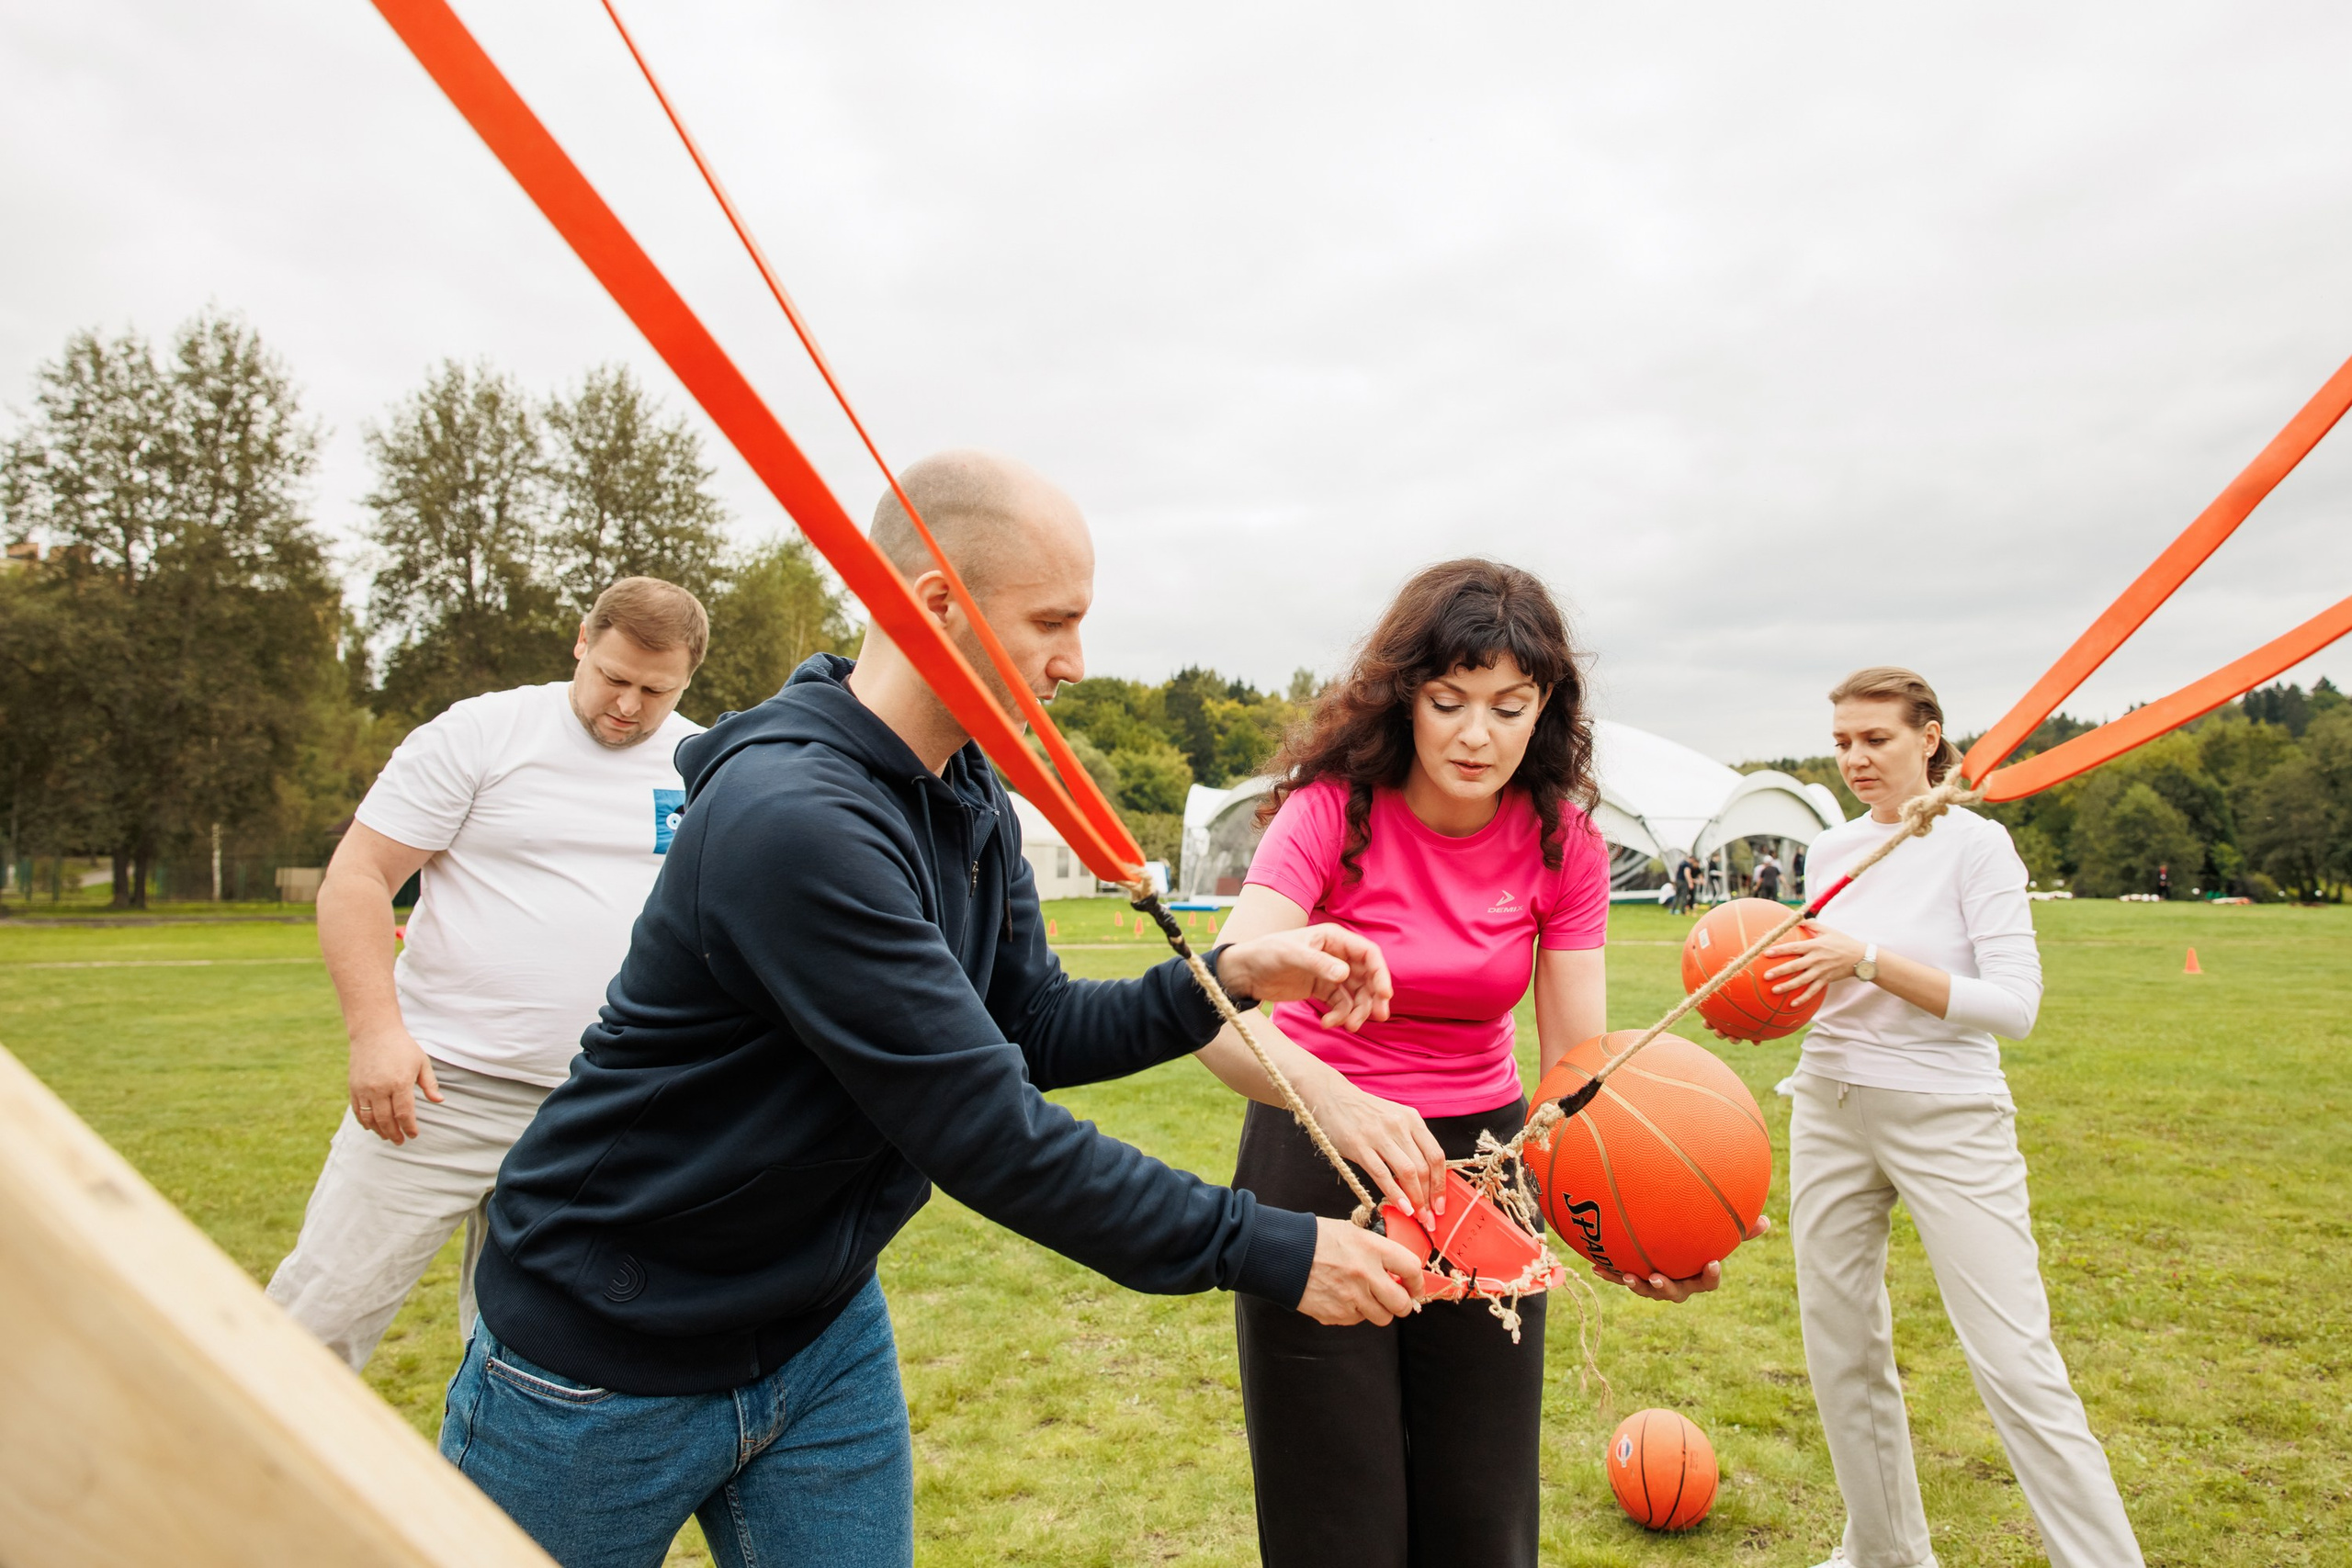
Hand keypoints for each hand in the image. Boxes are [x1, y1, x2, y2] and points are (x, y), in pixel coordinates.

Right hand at [348, 1025, 442, 1144]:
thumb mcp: (421, 1062)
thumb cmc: (402, 1047)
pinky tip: (372, 1127)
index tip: (414, 1135)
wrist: (374, 1032)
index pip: (404, 1114)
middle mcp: (380, 1088)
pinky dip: (365, 1122)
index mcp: (400, 1082)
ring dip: (379, 1131)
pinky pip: (358, 1111)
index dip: (409, 1128)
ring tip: (388, 1137)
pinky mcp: (353, 1087)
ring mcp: (364, 1089)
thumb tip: (439, 1101)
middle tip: (401, 1141)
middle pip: (386, 1120)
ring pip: (370, 1119)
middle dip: (395, 1134)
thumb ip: (430, 1083)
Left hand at [1218, 924, 1392, 1030]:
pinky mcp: (1322, 990)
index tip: (1384, 995)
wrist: (1245, 972)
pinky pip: (1340, 1005)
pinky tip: (1327, 1024)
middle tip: (1377, 1017)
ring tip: (1347, 1026)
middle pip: (1367, 977)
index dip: (1380, 973)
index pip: (1368, 954)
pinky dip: (1339, 1016)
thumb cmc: (1265, 953)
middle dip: (1373, 998)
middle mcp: (1337, 955)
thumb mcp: (1291, 954)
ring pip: (1356, 994)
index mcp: (1334, 939)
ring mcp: (1330, 974)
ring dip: (1356, 1011)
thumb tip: (1345, 975)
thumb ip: (1318, 963)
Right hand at [1297, 1216, 1425, 1325]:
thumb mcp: (1352, 1233)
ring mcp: (1351, 1298)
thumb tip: (1397, 1271)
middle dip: (1404, 1304)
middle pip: (1401, 1304)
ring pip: (1382, 1317)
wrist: (1283, 1254)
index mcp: (1372, 1248)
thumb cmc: (1317, 1239)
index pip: (1411, 1269)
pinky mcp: (1336, 1314)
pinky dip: (1354, 1312)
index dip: (1418, 1281)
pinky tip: (1342, 1297)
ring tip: (1366, 1297)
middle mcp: (1365, 1274)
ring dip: (1379, 1310)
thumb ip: (1377, 1251)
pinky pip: (1357, 1320)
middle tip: (1398, 1299)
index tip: (1415, 1286)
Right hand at [1303, 1081, 1449, 1218]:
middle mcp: (1399, 1126)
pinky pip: (1382, 1174)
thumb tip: (1425, 1177)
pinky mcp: (1360, 1146)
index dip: (1441, 1183)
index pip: (1436, 1155)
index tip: (1441, 1204)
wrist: (1331, 1096)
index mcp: (1412, 1119)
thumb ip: (1410, 1141)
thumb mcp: (1394, 1118)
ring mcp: (1379, 1136)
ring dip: (1416, 1199)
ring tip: (1418, 1216)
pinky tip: (1402, 1208)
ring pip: (1408, 1172)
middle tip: (1431, 1218)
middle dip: (1430, 1197)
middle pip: (1424, 1167)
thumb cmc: (1364, 1112)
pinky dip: (1395, 1194)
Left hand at [1595, 1215, 1770, 1301]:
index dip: (1711, 1275)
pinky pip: (1623, 1276)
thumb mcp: (1719, 1233)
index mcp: (1699, 1275)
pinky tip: (1595, 1266)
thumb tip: (1767, 1221)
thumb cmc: (1701, 1240)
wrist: (1671, 1248)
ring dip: (1635, 1284)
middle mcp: (1679, 1283)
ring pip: (1647, 1289)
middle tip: (1657, 1278)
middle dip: (1665, 1288)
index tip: (1713, 1262)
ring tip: (1624, 1274)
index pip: (1709, 1281)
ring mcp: (1657, 1282)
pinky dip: (1610, 1272)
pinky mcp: (1637, 1275)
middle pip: (1674, 1293)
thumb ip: (1740, 1229)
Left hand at [1762, 925, 1867, 1007]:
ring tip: (1774, 990)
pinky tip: (1792, 1004)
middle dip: (1779, 971)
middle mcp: (1816, 959)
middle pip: (1795, 966)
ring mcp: (1821, 971)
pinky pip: (1813, 991)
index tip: (1766, 953)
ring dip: (1787, 986)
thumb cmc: (1842, 941)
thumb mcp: (1827, 929)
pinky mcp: (1826, 980)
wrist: (1860, 957)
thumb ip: (1811, 924)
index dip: (1780, 950)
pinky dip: (1803, 998)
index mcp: (1814, 946)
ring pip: (1802, 981)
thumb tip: (1796, 917)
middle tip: (1766, 976)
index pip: (1794, 948)